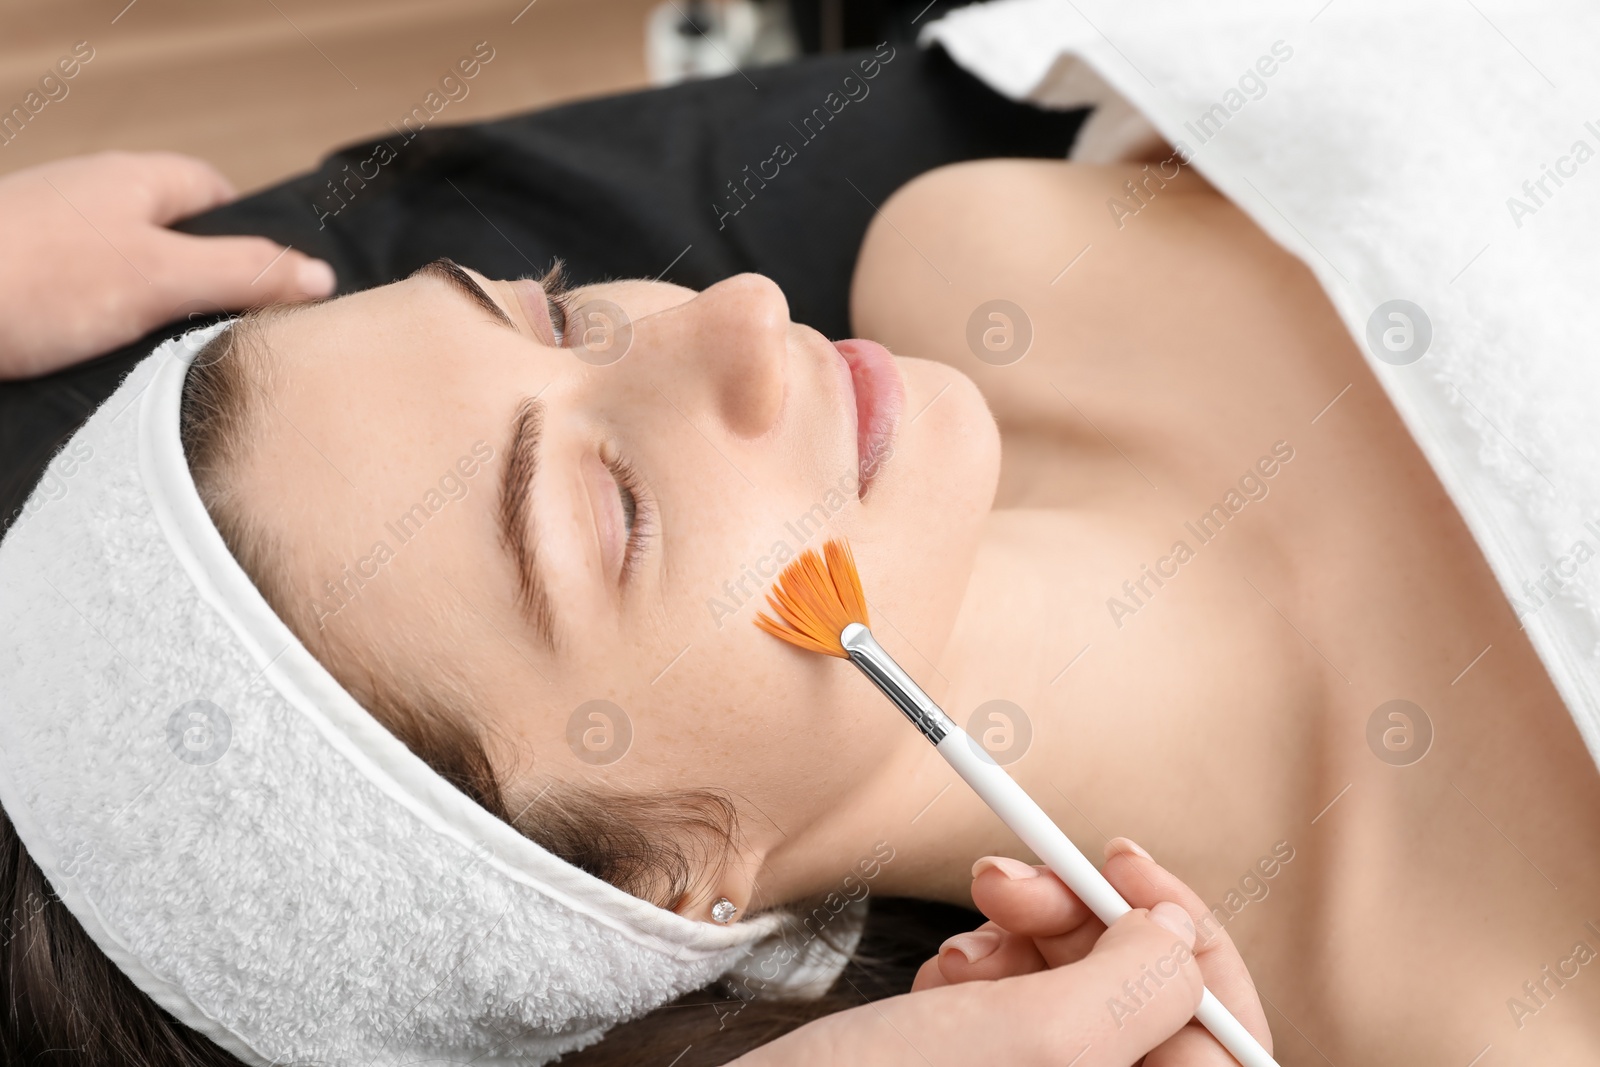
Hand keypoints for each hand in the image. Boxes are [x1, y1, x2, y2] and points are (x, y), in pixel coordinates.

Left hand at [0, 151, 335, 379]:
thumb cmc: (30, 279)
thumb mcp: (160, 277)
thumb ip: (243, 274)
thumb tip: (320, 276)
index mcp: (134, 180)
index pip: (216, 194)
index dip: (251, 240)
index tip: (274, 290)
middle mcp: (93, 202)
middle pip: (176, 241)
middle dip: (205, 290)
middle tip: (227, 338)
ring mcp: (53, 244)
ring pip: (131, 281)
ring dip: (151, 324)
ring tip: (167, 365)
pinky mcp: (23, 287)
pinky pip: (87, 311)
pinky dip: (103, 341)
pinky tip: (105, 371)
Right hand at [737, 838, 1270, 1065]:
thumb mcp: (1037, 1042)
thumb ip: (1139, 986)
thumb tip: (1178, 933)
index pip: (1223, 1038)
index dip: (1187, 939)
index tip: (1126, 864)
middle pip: (1143, 1009)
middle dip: (1079, 925)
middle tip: (1011, 878)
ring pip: (1073, 1004)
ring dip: (1019, 945)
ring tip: (963, 940)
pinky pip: (1015, 1022)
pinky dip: (980, 978)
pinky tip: (940, 978)